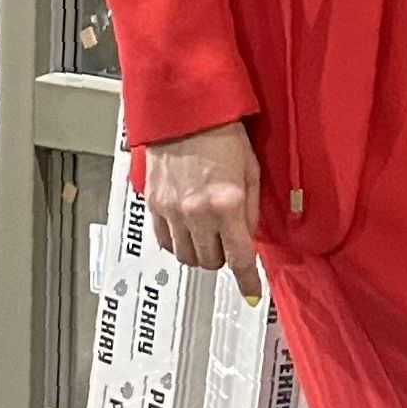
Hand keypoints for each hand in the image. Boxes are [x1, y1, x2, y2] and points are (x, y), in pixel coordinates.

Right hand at [143, 119, 263, 298]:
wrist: (185, 114)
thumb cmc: (222, 134)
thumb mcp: (251, 171)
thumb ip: (250, 210)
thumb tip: (247, 237)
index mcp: (227, 204)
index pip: (239, 258)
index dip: (247, 280)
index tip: (251, 293)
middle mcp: (198, 213)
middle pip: (210, 262)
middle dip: (223, 257)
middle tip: (227, 240)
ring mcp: (173, 211)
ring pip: (186, 257)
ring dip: (200, 252)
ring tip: (207, 233)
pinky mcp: (155, 205)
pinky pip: (165, 242)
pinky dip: (178, 242)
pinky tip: (187, 227)